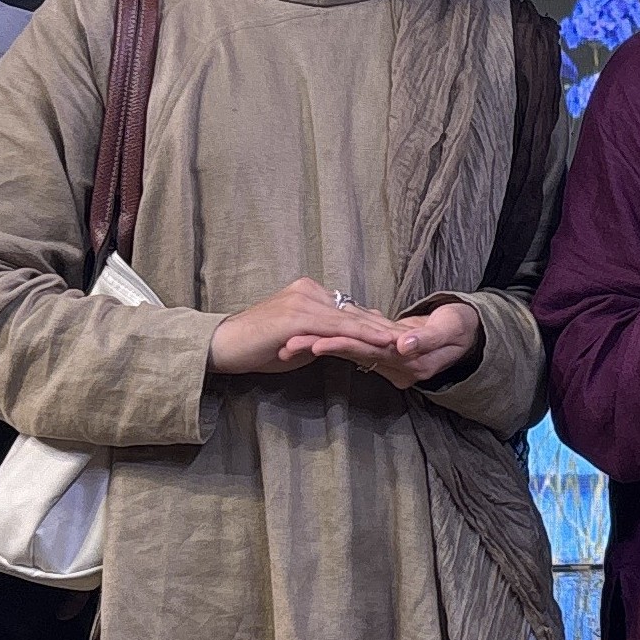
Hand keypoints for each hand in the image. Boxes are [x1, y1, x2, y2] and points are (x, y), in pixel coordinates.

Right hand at [209, 278, 407, 374]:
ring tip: (407, 343)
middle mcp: (310, 291)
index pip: (352, 310)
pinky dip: (363, 337)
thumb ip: (322, 338)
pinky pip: (338, 328)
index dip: (378, 324)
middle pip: (357, 312)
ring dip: (382, 333)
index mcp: (311, 293)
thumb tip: (344, 346)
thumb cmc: (257, 347)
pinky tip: (381, 344)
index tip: (403, 335)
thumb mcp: (298, 342)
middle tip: (417, 338)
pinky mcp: (299, 316)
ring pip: (353, 319)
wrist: (222, 345)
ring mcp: (305, 301)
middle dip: (387, 327)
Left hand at [288, 300, 484, 389]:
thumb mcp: (449, 331)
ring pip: (347, 352)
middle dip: (317, 348)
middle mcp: (394, 364)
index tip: (311, 343)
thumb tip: (402, 346)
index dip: (338, 345)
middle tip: (284, 347)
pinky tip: (310, 340)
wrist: (470, 334)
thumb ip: (427, 338)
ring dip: (317, 347)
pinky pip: (355, 347)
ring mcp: (388, 359)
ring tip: (287, 347)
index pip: (366, 351)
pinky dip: (334, 341)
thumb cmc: (462, 329)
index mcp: (407, 359)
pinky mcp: (383, 350)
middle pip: (349, 353)